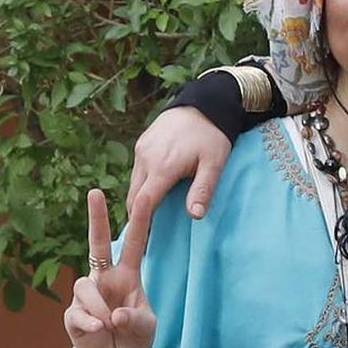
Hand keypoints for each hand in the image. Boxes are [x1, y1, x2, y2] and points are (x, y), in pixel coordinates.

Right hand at [64, 192, 156, 347]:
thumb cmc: (134, 336)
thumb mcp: (145, 328)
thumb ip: (134, 320)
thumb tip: (114, 315)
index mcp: (127, 276)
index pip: (133, 244)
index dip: (139, 221)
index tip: (145, 196)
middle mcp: (104, 279)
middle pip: (97, 244)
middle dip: (96, 218)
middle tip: (95, 192)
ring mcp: (87, 295)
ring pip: (84, 286)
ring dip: (99, 307)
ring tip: (109, 325)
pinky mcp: (73, 314)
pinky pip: (78, 312)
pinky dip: (90, 322)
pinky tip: (98, 329)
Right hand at [127, 107, 231, 234]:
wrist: (204, 103)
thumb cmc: (213, 135)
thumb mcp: (214, 164)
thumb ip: (203, 190)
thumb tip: (193, 216)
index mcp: (162, 167)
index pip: (144, 203)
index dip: (141, 224)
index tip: (141, 244)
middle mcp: (146, 158)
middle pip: (133, 196)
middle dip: (137, 216)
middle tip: (144, 235)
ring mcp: (142, 150)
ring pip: (134, 183)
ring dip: (140, 200)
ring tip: (149, 216)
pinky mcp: (142, 144)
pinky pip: (137, 171)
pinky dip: (142, 184)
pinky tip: (153, 192)